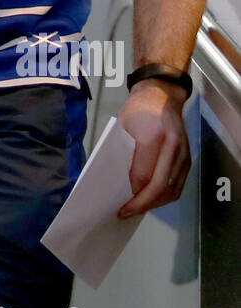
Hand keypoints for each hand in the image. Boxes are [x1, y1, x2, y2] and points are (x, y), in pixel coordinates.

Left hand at [116, 79, 190, 217]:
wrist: (162, 95)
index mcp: (153, 137)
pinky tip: (151, 200)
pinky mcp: (188, 159)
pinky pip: (178, 185)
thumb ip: (122, 154)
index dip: (132, 193)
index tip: (120, 203)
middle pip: (159, 187)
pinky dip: (164, 197)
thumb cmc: (137, 110)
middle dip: (142, 204)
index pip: (144, 175)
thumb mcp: (121, 128)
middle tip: (126, 212)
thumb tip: (119, 183)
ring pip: (171, 190)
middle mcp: (172, 147)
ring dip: (154, 204)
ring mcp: (183, 154)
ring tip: (137, 209)